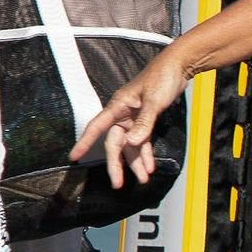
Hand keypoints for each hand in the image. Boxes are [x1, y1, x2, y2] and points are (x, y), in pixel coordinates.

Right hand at [73, 44, 192, 187]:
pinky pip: (143, 141)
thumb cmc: (162, 78)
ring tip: (142, 179)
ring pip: (130, 146)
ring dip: (135, 162)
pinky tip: (149, 166)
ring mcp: (134, 118)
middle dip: (116, 164)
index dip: (84, 143)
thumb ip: (144, 123)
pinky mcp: (146, 120)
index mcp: (118, 107)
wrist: (178, 67)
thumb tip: (132, 143)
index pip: (96, 127)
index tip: (73, 157)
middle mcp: (123, 114)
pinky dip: (146, 153)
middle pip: (115, 143)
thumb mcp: (153, 102)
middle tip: (117, 184)